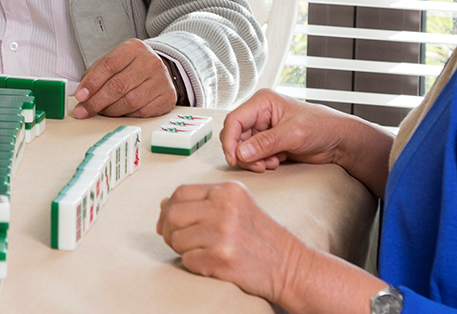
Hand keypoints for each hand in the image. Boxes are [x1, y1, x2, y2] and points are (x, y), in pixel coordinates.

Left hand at [72, 38, 176, 118]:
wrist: (159, 70)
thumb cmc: (130, 66)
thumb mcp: (112, 61)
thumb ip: (95, 74)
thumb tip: (81, 93)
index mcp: (134, 48)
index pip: (110, 65)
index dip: (92, 83)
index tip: (80, 95)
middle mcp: (150, 62)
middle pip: (119, 85)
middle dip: (97, 101)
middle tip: (83, 110)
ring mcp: (161, 80)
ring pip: (130, 102)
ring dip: (110, 111)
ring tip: (101, 111)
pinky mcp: (168, 97)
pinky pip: (142, 112)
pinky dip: (127, 115)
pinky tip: (120, 113)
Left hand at [157, 181, 384, 310]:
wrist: (291, 266)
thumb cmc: (263, 238)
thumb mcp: (239, 207)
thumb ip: (205, 202)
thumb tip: (164, 204)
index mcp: (228, 190)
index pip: (180, 192)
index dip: (167, 209)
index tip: (167, 222)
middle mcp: (225, 207)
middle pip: (173, 214)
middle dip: (168, 230)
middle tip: (177, 241)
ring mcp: (223, 233)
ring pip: (176, 239)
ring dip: (182, 250)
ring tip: (202, 253)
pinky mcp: (221, 258)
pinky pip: (187, 261)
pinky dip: (194, 265)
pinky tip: (212, 264)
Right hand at [220, 88, 351, 171]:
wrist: (338, 141)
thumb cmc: (322, 127)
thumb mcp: (293, 134)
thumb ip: (265, 143)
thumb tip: (241, 152)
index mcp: (263, 102)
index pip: (235, 120)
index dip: (230, 140)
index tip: (234, 158)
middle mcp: (260, 114)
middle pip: (236, 136)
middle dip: (245, 153)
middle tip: (258, 166)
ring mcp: (264, 129)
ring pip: (244, 148)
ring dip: (254, 160)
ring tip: (271, 164)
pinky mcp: (269, 142)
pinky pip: (254, 154)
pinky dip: (261, 162)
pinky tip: (276, 162)